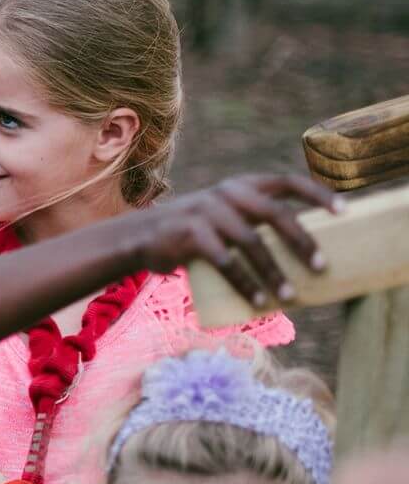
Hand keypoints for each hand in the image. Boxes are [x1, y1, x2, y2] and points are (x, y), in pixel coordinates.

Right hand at [129, 174, 336, 307]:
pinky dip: (245, 283)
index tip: (344, 211)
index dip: (318, 194)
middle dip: (302, 241)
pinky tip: (258, 302)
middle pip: (275, 214)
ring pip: (251, 242)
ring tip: (289, 296)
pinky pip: (225, 262)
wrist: (138, 236)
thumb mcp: (223, 217)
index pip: (287, 182)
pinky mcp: (190, 235)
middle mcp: (226, 194)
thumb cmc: (192, 233)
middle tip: (321, 266)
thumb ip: (253, 223)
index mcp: (240, 186)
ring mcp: (206, 212)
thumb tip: (300, 255)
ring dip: (273, 272)